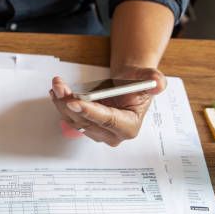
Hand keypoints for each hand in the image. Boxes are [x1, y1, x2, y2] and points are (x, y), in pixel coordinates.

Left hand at [50, 67, 166, 145]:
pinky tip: (57, 92)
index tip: (74, 102)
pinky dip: (61, 104)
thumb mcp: (150, 78)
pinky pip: (69, 117)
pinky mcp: (85, 127)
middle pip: (85, 121)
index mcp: (129, 127)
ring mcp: (96, 133)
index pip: (107, 120)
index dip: (89, 111)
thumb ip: (155, 81)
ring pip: (73, 119)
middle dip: (69, 103)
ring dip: (62, 102)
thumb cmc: (137, 83)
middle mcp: (111, 135)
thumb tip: (157, 85)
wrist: (127, 84)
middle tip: (59, 86)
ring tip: (57, 85)